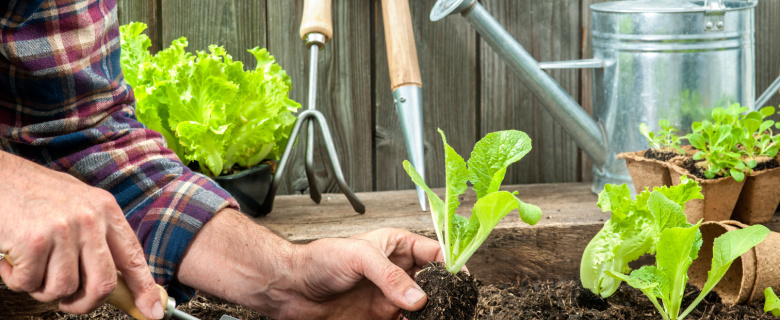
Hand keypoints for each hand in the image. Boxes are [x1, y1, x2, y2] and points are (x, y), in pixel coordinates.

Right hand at [0, 151, 163, 318]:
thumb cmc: (33, 194)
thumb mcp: (79, 205)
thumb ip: (98, 237)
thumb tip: (117, 278)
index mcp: (106, 209)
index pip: (134, 257)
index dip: (145, 288)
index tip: (152, 310)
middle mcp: (89, 219)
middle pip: (103, 284)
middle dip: (85, 303)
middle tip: (68, 302)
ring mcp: (63, 229)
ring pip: (63, 288)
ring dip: (42, 288)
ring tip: (32, 266)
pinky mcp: (34, 241)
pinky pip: (29, 283)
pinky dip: (16, 279)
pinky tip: (12, 258)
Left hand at [272, 228, 443, 319]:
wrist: (291, 289)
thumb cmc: (318, 260)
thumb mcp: (358, 257)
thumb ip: (388, 276)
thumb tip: (417, 296)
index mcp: (395, 245)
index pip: (433, 252)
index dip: (451, 263)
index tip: (462, 278)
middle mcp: (397, 271)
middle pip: (434, 281)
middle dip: (445, 292)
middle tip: (452, 303)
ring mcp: (391, 295)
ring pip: (423, 305)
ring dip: (432, 311)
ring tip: (437, 315)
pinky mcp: (382, 316)